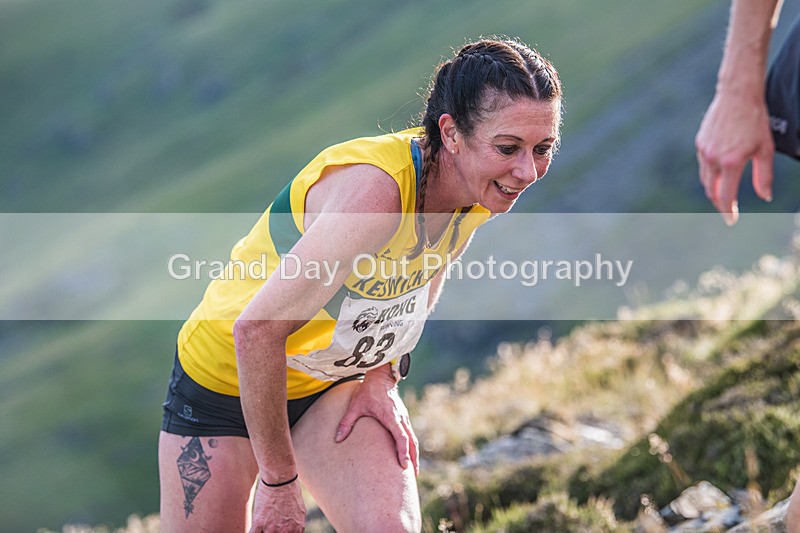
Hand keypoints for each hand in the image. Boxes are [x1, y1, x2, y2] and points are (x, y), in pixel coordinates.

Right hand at [249, 478, 305, 532]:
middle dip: (273, 530)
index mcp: (296, 529)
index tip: (279, 528)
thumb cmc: (290, 491)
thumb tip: (293, 529)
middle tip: (271, 521)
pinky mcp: (259, 523)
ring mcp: (271, 529)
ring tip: (264, 520)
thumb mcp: (300, 510)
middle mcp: (285, 532)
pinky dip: (253, 532)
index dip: (283, 532)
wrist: (280, 480)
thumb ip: (295, 524)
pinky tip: (255, 526)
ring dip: (263, 530)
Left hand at [335, 367, 418, 475]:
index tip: (404, 465)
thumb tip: (337, 439)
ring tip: (413, 471)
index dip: (403, 452)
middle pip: (412, 442)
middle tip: (413, 476)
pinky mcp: (403, 418)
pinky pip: (410, 435)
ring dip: (414, 454)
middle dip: (413, 459)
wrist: (380, 377)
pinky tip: (409, 456)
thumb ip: (347, 422)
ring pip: (413, 439)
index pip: (401, 438)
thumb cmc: (368, 391)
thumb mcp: (355, 406)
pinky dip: (412, 446)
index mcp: (392, 417)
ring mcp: (404, 418)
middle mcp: (401, 419)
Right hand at [696, 88, 773, 224]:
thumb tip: (765, 197)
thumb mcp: (765, 150)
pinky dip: (710, 174)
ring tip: (723, 193)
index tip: (731, 221)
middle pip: (711, 191)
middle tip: (728, 210)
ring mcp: (704, 151)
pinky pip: (703, 165)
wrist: (737, 95)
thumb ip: (764, 176)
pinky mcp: (700, 143)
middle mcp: (713, 159)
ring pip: (705, 180)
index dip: (728, 212)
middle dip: (719, 203)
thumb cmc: (755, 120)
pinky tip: (719, 173)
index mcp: (731, 163)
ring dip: (713, 189)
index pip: (726, 196)